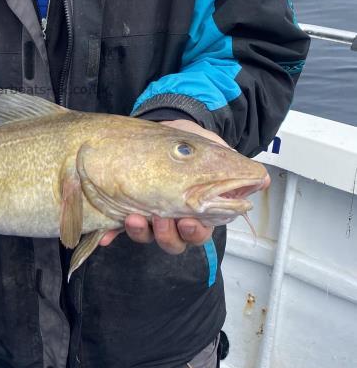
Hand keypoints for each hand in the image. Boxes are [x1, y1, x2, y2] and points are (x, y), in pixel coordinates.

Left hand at [98, 120, 247, 254]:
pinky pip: (117, 228)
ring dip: (141, 232)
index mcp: (198, 209)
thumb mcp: (211, 147)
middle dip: (168, 234)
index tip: (188, 221)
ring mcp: (149, 215)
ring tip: (134, 217)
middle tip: (161, 217)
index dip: (195, 231)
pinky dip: (111, 233)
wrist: (158, 126)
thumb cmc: (187, 140)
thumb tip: (260, 180)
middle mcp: (174, 217)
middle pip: (175, 241)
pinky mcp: (125, 209)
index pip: (200, 232)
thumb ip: (232, 165)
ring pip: (148, 238)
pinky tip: (105, 235)